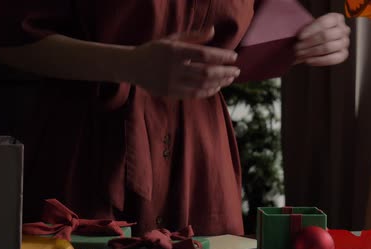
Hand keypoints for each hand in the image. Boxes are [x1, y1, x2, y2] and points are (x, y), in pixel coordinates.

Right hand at [123, 27, 239, 98]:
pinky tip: (217, 86)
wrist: (133, 66)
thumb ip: (194, 37)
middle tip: (237, 71)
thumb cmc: (156, 50)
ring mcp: (172, 82)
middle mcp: (174, 68)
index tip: (234, 56)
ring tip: (230, 78)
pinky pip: (194, 94)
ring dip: (220, 82)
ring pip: (202, 85)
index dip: (221, 56)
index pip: (204, 55)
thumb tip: (213, 31)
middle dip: (225, 72)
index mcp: (175, 51)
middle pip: (206, 72)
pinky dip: (208, 91)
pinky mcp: (171, 93)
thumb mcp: (172, 39)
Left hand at [294, 13, 350, 65]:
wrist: (319, 42)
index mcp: (337, 18)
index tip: (300, 37)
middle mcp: (344, 29)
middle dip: (309, 43)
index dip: (311, 30)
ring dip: (312, 52)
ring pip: (328, 47)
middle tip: (297, 48)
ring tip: (300, 54)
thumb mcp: (311, 27)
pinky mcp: (344, 54)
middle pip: (326, 36)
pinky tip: (308, 60)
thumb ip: (307, 30)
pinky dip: (318, 61)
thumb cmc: (314, 33)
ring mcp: (345, 42)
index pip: (324, 22)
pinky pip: (332, 59)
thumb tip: (299, 39)